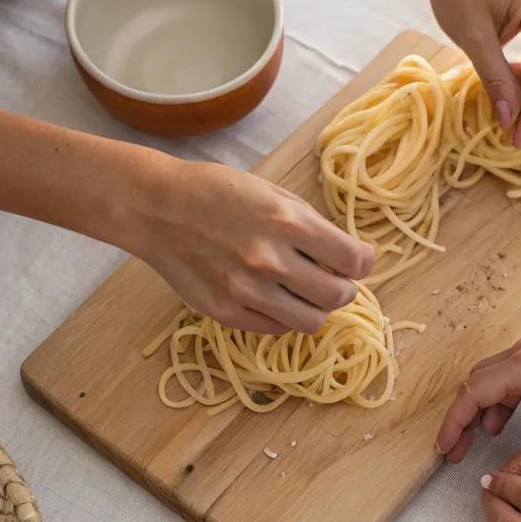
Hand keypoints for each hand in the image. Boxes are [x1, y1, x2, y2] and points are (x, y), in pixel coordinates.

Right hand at [128, 159, 373, 333]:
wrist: (157, 208)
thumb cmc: (217, 192)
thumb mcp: (271, 193)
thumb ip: (310, 225)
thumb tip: (347, 256)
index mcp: (287, 222)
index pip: (353, 260)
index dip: (363, 262)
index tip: (358, 259)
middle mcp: (270, 260)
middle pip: (338, 296)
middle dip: (345, 289)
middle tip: (335, 279)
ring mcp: (246, 291)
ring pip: (311, 322)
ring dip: (317, 308)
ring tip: (306, 293)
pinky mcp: (226, 313)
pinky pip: (276, 328)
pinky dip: (284, 316)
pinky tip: (275, 297)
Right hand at [436, 339, 520, 478]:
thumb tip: (496, 482)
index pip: (472, 393)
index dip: (453, 424)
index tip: (444, 450)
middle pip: (478, 385)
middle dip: (466, 419)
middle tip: (457, 451)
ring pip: (496, 385)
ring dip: (490, 414)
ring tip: (494, 440)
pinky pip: (518, 387)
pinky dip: (514, 410)